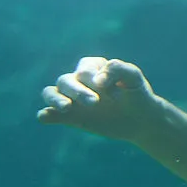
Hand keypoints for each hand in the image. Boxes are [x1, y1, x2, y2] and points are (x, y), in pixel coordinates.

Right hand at [37, 57, 161, 141]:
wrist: (141, 120)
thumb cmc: (137, 94)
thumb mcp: (134, 78)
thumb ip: (118, 69)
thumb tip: (98, 79)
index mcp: (93, 67)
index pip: (85, 70)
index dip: (96, 81)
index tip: (117, 97)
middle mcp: (79, 81)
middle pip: (66, 81)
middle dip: (78, 92)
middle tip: (95, 103)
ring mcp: (72, 99)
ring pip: (51, 92)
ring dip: (55, 99)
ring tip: (66, 108)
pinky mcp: (70, 117)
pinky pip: (49, 114)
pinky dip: (45, 114)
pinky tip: (45, 117)